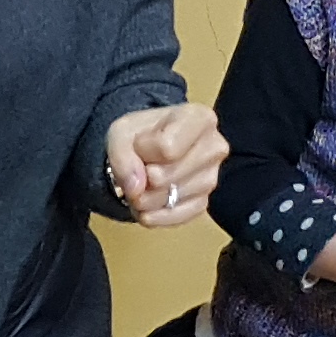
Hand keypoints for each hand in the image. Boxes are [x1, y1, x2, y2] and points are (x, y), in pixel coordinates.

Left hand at [105, 103, 223, 226]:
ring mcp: (211, 178)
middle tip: (139, 170)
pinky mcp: (204, 202)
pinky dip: (153, 215)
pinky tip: (147, 204)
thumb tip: (137, 188)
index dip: (143, 151)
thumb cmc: (142, 135)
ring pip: (168, 200)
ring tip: (142, 184)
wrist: (148, 150)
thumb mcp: (121, 133)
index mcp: (200, 118)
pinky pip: (174, 218)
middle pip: (166, 177)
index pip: (167, 148)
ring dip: (144, 199)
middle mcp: (214, 147)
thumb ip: (122, 156)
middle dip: (142, 180)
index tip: (142, 145)